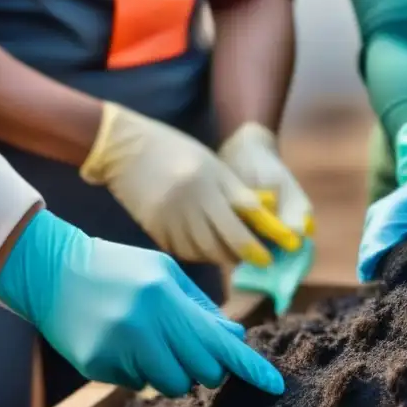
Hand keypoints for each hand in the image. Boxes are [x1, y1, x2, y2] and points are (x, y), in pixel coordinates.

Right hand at [0, 210, 284, 396]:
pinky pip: (138, 385)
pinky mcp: (96, 366)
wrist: (51, 271)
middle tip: (188, 346)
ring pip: (173, 386)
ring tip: (151, 343)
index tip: (277, 385)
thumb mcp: (165, 274)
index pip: (219, 342)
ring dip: (174, 373)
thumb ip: (202, 308)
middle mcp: (143, 325)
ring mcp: (117, 348)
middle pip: (203, 372)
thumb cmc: (121, 269)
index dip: (251, 366)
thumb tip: (236, 339)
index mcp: (165, 298)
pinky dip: (139, 371)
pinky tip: (121, 344)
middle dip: (206, 366)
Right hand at [80, 103, 300, 267]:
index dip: (268, 233)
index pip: (248, 211)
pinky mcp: (155, 227)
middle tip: (261, 260)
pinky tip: (206, 250)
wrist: (122, 147)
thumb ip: (235, 192)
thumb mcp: (211, 165)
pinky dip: (200, 254)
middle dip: (248, 253)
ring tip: (235, 256)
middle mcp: (193, 199)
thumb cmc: (175, 152)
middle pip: (229, 238)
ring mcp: (172, 215)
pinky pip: (184, 250)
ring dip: (224, 256)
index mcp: (211, 178)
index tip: (283, 245)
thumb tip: (263, 220)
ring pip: (207, 250)